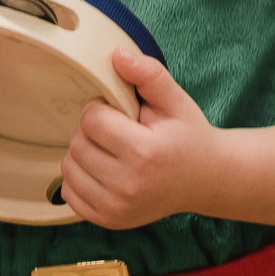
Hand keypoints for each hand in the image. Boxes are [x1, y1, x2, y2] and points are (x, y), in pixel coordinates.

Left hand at [59, 49, 222, 229]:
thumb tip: (117, 55)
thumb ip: (148, 74)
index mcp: (144, 152)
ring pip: (69, 168)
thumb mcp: (176, 101)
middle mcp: (128, 185)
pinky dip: (80, 178)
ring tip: (110, 150)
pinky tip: (103, 171)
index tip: (119, 113)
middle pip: (77, 144)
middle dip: (92, 131)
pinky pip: (69, 193)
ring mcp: (117, 208)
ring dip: (83, 153)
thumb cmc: (189, 137)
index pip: (91, 120)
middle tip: (117, 131)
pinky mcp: (109, 221)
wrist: (206, 180)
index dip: (101, 109)